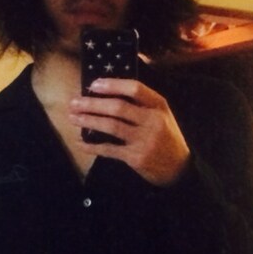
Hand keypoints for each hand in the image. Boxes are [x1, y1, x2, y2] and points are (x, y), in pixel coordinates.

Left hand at [68, 79, 190, 185]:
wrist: (179, 169)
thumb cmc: (166, 138)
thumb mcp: (162, 115)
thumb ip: (143, 103)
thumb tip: (111, 90)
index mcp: (159, 106)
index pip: (135, 88)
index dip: (112, 85)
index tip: (94, 84)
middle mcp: (152, 121)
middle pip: (118, 107)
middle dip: (92, 104)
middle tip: (74, 102)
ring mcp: (144, 140)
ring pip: (111, 126)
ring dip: (89, 121)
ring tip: (73, 117)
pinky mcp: (136, 158)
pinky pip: (109, 149)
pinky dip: (93, 146)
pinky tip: (80, 142)